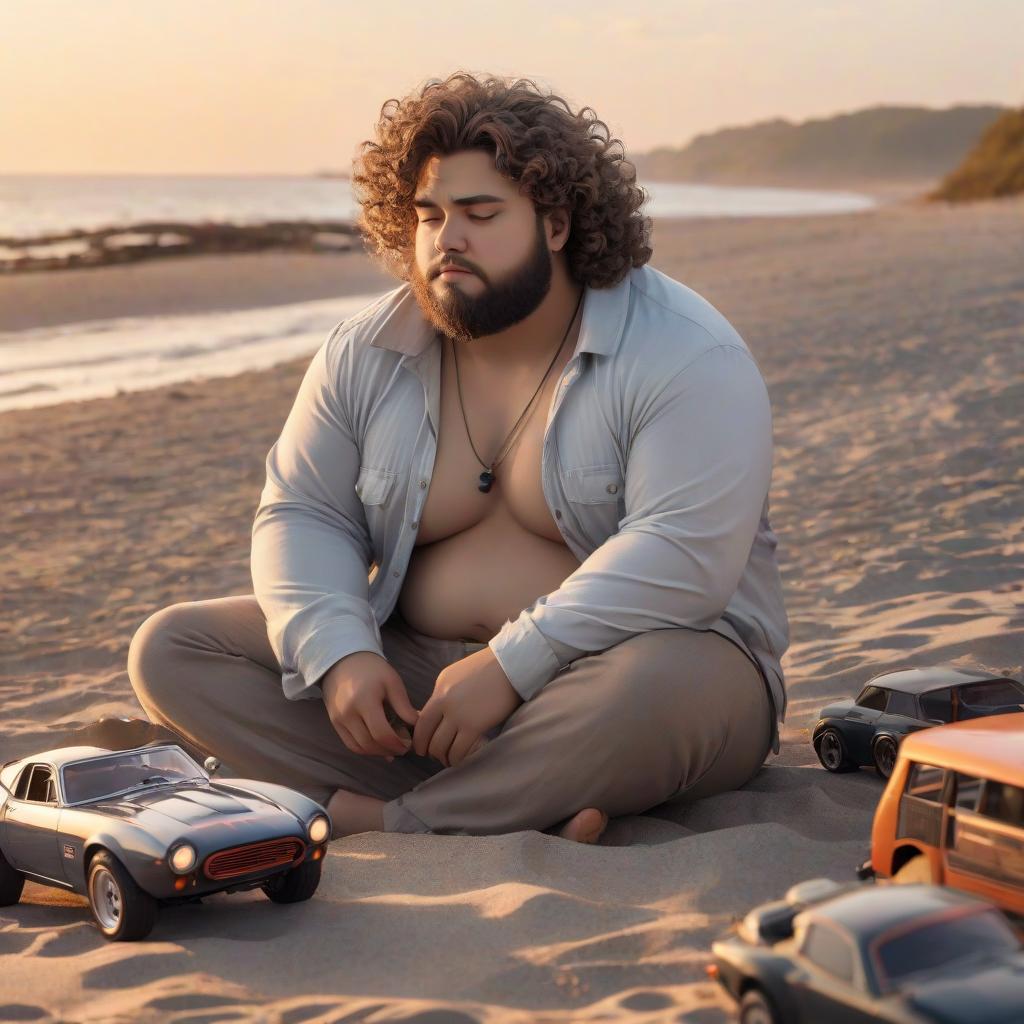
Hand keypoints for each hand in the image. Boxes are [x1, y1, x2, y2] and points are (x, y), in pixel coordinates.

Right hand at [321, 651, 418, 761]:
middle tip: (403, 748)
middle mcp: (348, 713)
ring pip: (359, 748)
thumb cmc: (372, 669)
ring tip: (392, 748)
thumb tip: (417, 726)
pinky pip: (350, 744)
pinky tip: (378, 746)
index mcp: (364, 701)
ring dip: (377, 752)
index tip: (409, 744)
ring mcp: (338, 720)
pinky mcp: (334, 723)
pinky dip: (365, 749)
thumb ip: (403, 706)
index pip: (381, 733)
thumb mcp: (392, 682)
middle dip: (389, 750)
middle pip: (370, 744)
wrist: (343, 661)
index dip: (397, 744)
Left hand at [413, 646, 521, 767]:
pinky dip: (456, 759)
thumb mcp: (457, 675)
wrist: (511, 665)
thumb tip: (439, 715)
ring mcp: (458, 714)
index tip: (421, 747)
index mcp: (440, 688)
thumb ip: (445, 694)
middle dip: (429, 750)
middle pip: (427, 736)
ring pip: (440, 746)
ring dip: (443, 757)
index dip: (419, 738)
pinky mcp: (474, 726)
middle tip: (436, 756)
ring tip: (450, 760)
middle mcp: (444, 702)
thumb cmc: (489, 668)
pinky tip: (460, 759)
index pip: (421, 720)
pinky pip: (458, 750)